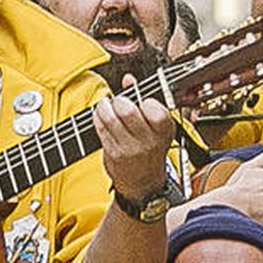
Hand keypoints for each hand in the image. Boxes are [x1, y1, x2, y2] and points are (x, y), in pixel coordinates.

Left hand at [94, 83, 174, 204]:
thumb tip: (129, 80)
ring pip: (110, 117)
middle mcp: (149, 141)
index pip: (154, 109)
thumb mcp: (157, 126)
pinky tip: (102, 117)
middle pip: (127, 110)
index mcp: (164, 131)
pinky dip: (98, 118)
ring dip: (105, 106)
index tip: (142, 102)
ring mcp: (130, 148)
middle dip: (119, 100)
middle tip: (119, 102)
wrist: (143, 183)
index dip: (145, 100)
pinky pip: (100, 128)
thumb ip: (143, 98)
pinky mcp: (113, 153)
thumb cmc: (150, 149)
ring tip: (107, 106)